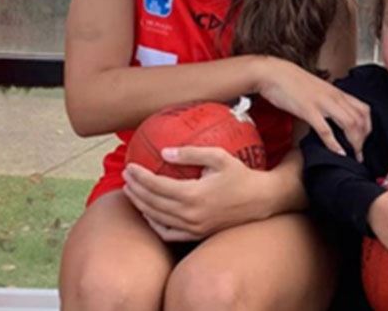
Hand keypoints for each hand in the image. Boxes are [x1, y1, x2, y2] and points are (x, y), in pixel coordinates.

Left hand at [123, 146, 271, 241]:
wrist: (261, 200)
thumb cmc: (241, 175)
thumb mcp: (219, 157)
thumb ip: (191, 153)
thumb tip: (164, 152)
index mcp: (193, 194)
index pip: (156, 186)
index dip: (139, 176)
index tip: (130, 166)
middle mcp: (190, 214)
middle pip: (152, 202)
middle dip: (134, 189)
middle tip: (125, 176)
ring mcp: (193, 227)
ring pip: (157, 218)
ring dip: (140, 204)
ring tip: (131, 192)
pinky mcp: (197, 234)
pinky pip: (168, 233)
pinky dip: (154, 224)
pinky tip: (149, 213)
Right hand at [256, 57, 370, 160]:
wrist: (273, 72)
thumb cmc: (293, 82)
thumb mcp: (318, 90)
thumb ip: (329, 102)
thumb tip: (335, 117)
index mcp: (337, 93)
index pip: (364, 110)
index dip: (368, 128)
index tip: (364, 141)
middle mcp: (334, 97)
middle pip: (361, 120)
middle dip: (363, 140)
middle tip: (360, 154)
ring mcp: (322, 103)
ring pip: (350, 123)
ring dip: (354, 143)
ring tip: (353, 156)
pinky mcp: (308, 110)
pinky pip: (326, 130)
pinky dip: (334, 144)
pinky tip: (338, 153)